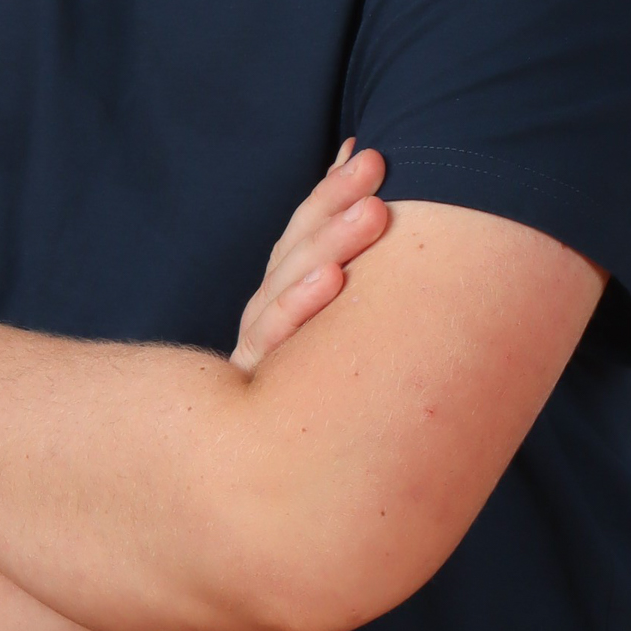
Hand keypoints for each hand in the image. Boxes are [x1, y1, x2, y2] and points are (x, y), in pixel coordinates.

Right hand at [230, 142, 390, 374]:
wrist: (275, 480)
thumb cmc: (323, 391)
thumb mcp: (335, 316)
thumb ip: (339, 238)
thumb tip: (361, 150)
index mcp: (285, 296)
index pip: (303, 232)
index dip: (332, 191)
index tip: (368, 155)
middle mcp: (267, 318)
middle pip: (295, 250)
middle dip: (337, 204)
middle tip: (377, 171)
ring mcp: (258, 352)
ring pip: (286, 284)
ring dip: (330, 243)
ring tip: (373, 213)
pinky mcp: (253, 389)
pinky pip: (275, 340)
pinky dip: (300, 306)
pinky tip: (333, 281)